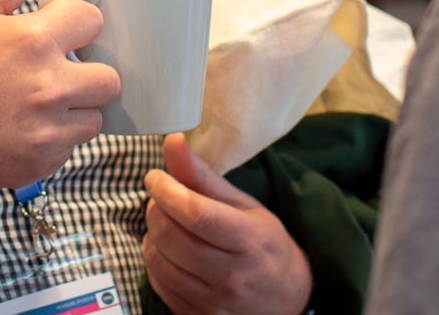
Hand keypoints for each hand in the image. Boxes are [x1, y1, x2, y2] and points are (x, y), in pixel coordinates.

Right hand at [0, 0, 119, 195]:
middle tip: (56, 67)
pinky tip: (20, 125)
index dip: (75, 17)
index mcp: (31, 42)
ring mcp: (46, 133)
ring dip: (75, 106)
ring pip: (94, 117)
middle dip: (87, 68)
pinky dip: (54, 136)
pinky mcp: (39, 166)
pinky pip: (71, 147)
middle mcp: (47, 89)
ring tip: (37, 99)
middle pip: (108, 77)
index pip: (92, 19)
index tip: (60, 26)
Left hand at [144, 133, 309, 314]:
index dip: (168, 191)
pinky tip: (167, 248)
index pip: (197, 214)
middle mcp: (231, 277)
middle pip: (172, 237)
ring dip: (152, 233)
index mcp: (250, 242)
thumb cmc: (264, 246)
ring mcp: (213, 303)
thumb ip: (205, 176)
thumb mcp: (244, 206)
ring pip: (159, 260)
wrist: (286, 300)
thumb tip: (173, 140)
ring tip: (165, 220)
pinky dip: (155, 259)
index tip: (155, 177)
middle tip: (161, 196)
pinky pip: (158, 283)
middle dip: (156, 208)